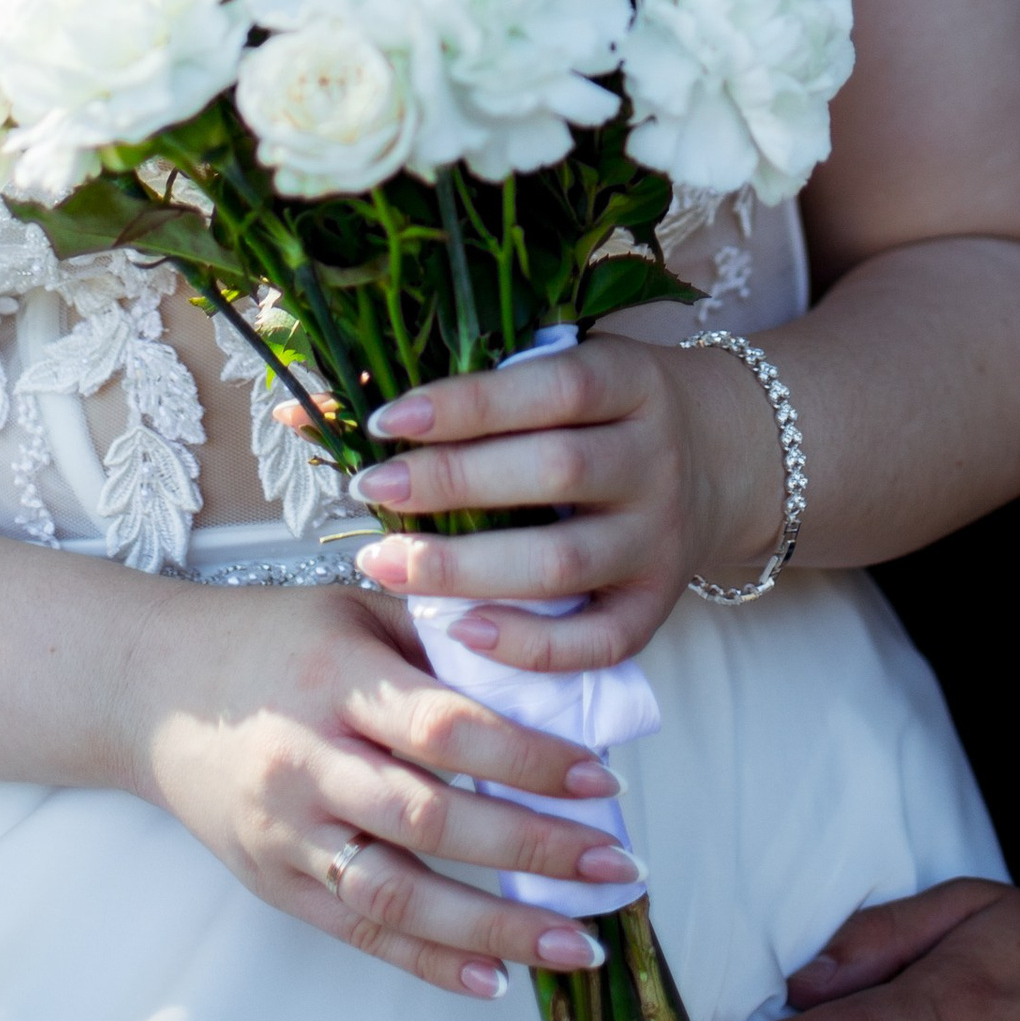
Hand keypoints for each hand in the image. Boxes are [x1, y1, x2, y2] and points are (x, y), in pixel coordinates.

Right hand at [134, 577, 645, 997]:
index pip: (446, 727)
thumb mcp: (355, 609)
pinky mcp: (275, 883)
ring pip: (399, 894)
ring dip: (496, 926)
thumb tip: (550, 679)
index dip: (529, 757)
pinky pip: (360, 933)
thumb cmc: (272, 637)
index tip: (605, 780)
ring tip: (578, 943)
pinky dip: (430, 960)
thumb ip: (440, 642)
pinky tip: (496, 977)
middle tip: (618, 867)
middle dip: (535, 848)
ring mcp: (288, 833)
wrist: (152, 688)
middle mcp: (308, 762)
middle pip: (433, 818)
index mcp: (335, 679)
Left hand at [346, 334, 778, 669]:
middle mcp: (654, 458)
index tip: (387, 419)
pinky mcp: (657, 608)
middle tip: (370, 491)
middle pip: (554, 474)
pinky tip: (459, 632)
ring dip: (466, 570)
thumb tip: (303, 406)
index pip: (551, 389)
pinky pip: (595, 642)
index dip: (469, 404)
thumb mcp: (551, 375)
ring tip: (384, 563)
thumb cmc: (597, 411)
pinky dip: (526, 645)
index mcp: (630, 381)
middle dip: (453, 485)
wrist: (715, 458)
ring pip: (563, 564)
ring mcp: (660, 538)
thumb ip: (449, 390)